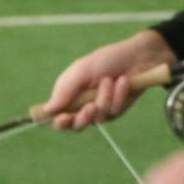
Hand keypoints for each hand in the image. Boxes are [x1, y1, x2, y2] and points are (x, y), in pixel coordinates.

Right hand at [38, 31, 176, 130]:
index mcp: (68, 94)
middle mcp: (82, 104)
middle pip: (76, 125)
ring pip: (97, 118)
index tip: (64, 118)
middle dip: (83, 117)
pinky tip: (124, 82)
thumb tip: (47, 110)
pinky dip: (118, 95)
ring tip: (110, 80)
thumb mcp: (82, 70)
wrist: (137, 57)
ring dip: (105, 98)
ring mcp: (99, 109)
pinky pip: (114, 111)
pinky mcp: (116, 110)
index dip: (59, 122)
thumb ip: (65, 91)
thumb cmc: (106, 59)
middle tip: (91, 107)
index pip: (57, 116)